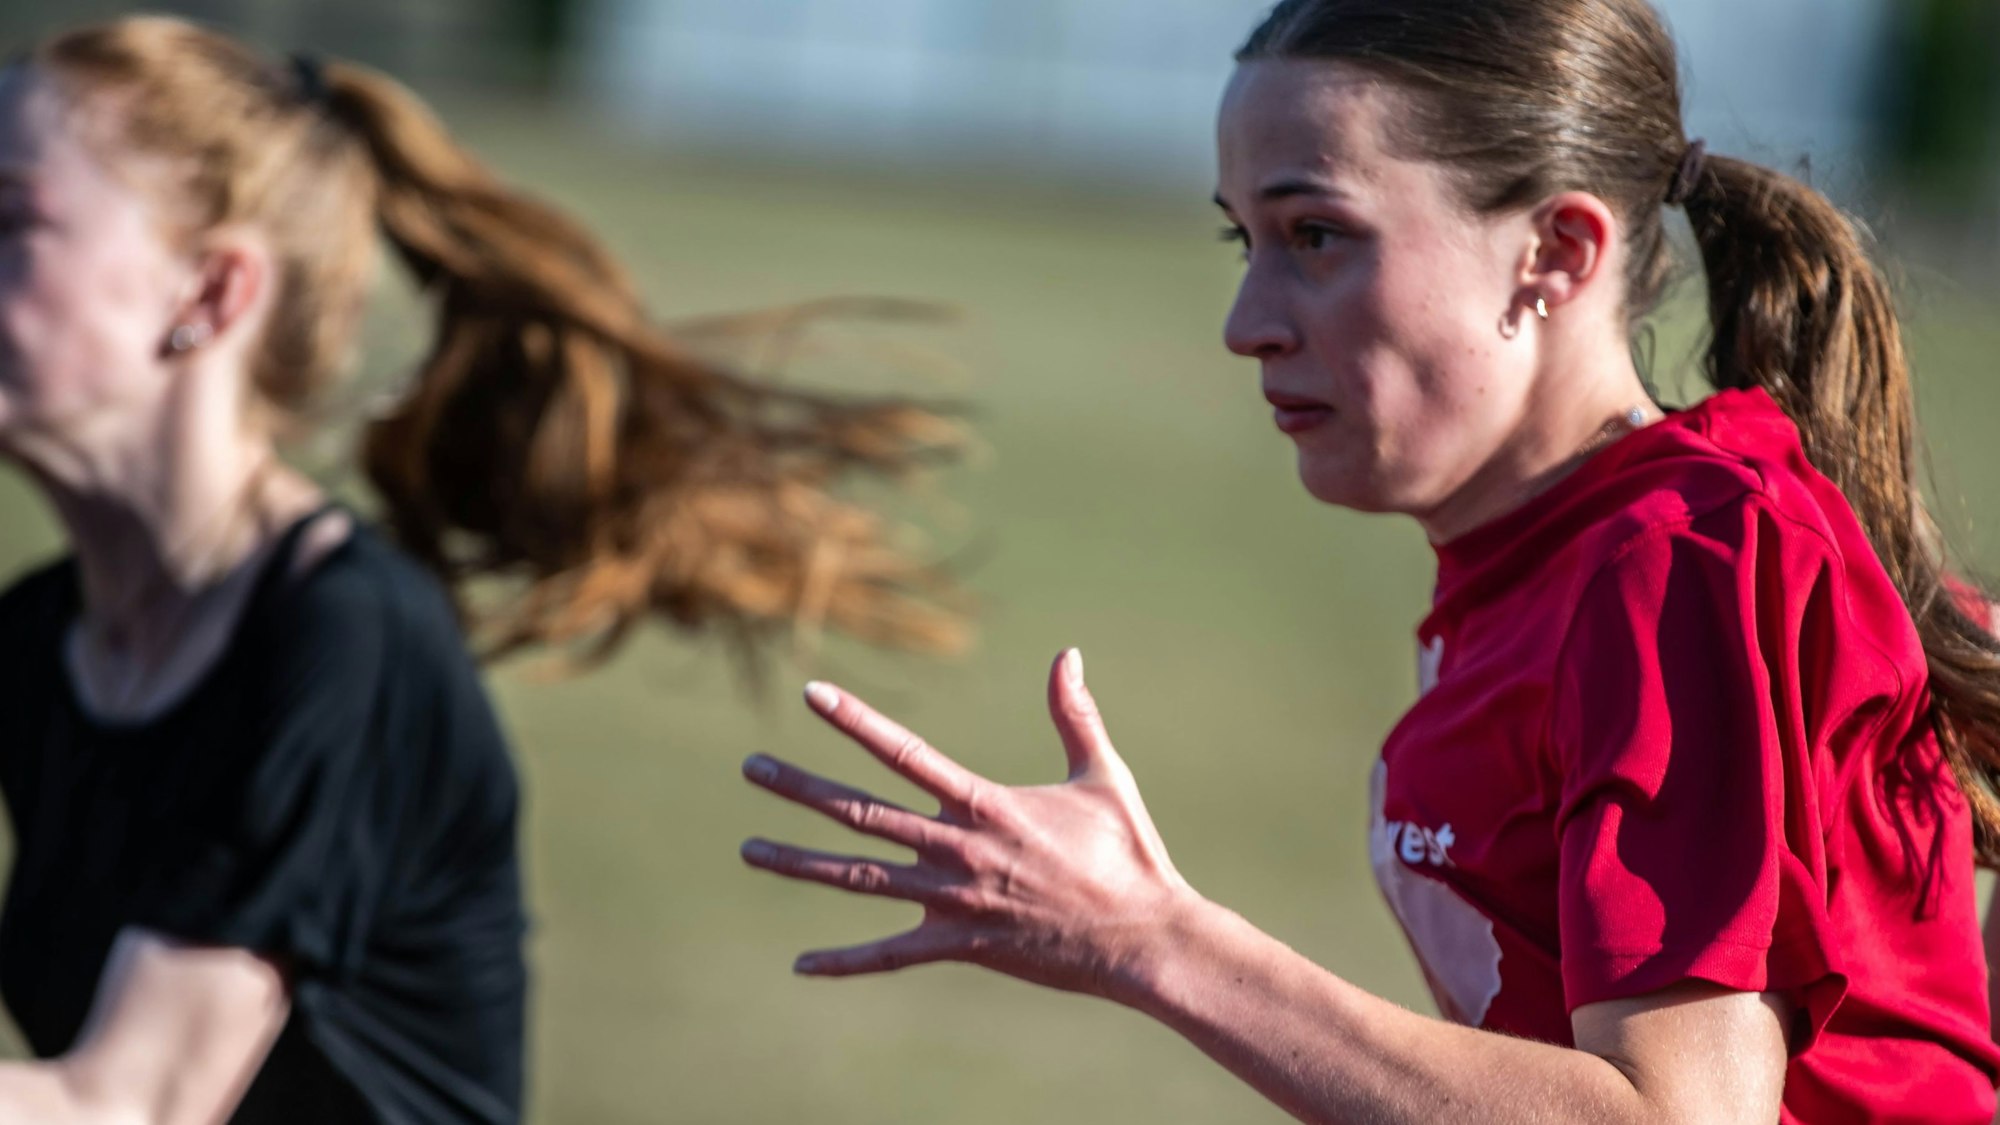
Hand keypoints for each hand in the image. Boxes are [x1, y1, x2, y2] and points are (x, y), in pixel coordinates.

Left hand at [741, 649, 1196, 1002]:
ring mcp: (952, 900)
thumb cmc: (1129, 855)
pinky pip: (889, 955)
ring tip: (748, 848)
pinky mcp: (959, 945)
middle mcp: (956, 849)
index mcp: (985, 803)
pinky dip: (844, 961)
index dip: (856, 721)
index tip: (812, 695)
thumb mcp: (1103, 775)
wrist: (1144, 937)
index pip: (905, 752)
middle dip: (800, 788)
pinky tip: (800, 964)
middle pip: (860, 813)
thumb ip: (1076, 715)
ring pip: (858, 878)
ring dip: (799, 862)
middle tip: (750, 767)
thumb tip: (1068, 654)